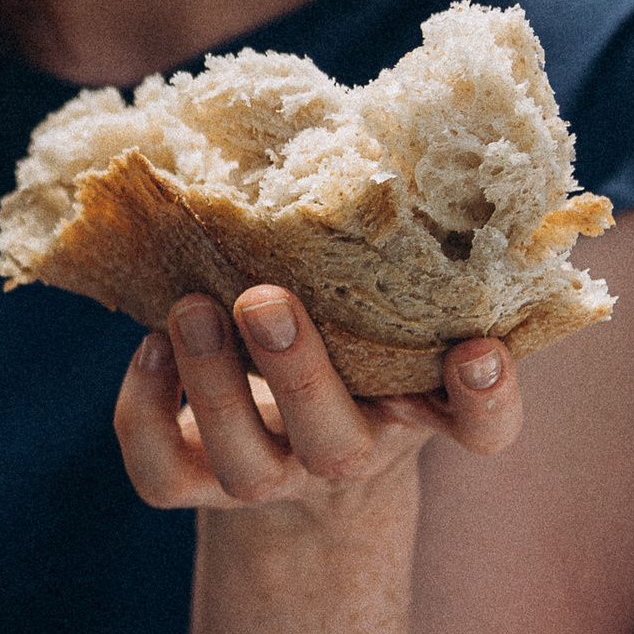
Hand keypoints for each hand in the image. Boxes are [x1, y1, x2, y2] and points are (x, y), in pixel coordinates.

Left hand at [114, 287, 521, 514]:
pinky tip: (147, 346)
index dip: (488, 401)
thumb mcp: (378, 296)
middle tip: (265, 299)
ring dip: (212, 386)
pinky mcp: (197, 483)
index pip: (482, 429)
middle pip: (336, 448)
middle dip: (298, 374)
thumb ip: (394, 253)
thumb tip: (395, 149)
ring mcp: (272, 477)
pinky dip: (144, 413)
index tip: (479, 350)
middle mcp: (349, 454)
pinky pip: (163, 475)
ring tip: (191, 306)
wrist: (276, 424)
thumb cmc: (342, 327)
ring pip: (244, 465)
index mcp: (415, 407)